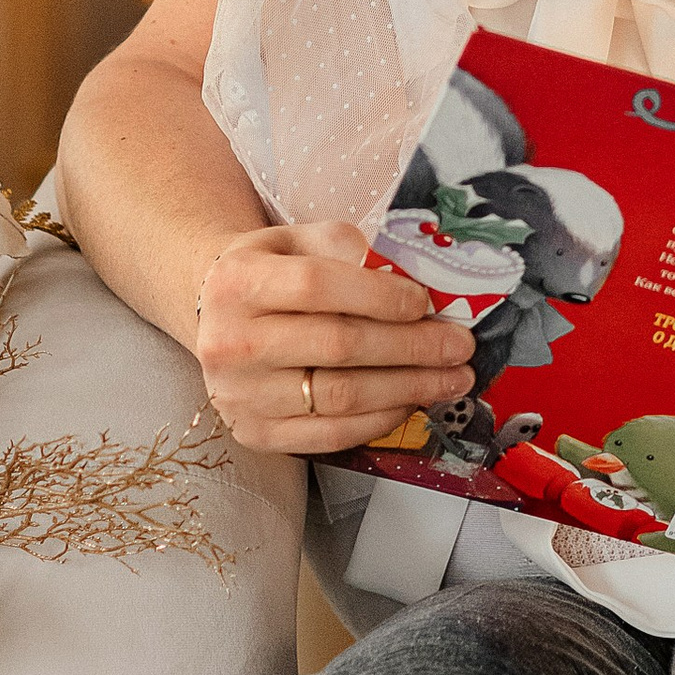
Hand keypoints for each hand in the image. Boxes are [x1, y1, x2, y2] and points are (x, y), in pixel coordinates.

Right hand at [192, 220, 477, 454]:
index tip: (426, 302)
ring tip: (451, 378)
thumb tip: (407, 276)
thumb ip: (344, 246)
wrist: (214, 314)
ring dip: (408, 388)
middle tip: (459, 346)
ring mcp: (240, 396)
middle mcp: (231, 343)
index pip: (317, 287)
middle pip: (337, 346)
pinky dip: (379, 420)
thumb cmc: (271, 270)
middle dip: (411, 347)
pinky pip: (329, 435)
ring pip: (339, 396)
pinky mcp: (254, 434)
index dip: (379, 296)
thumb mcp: (295, 238)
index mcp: (239, 282)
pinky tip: (411, 401)